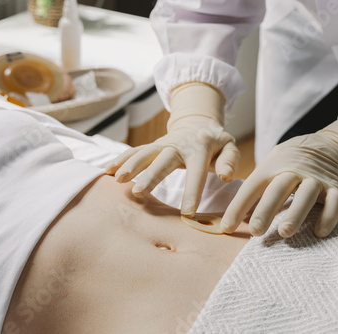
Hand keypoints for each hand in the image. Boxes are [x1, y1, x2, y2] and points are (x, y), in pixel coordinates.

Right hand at [105, 83, 239, 216]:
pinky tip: (107, 170)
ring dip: (130, 166)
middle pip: (163, 161)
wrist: (198, 124)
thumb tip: (225, 176)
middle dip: (150, 176)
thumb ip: (230, 161)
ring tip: (117, 179)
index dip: (192, 191)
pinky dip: (121, 159)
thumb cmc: (216, 143)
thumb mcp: (230, 147)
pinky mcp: (152, 147)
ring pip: (144, 154)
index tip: (188, 212)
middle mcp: (178, 145)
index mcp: (199, 148)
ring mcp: (162, 144)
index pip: (196, 171)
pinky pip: (135, 151)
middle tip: (139, 192)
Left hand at [221, 117, 337, 237]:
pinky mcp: (336, 187)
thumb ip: (257, 186)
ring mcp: (316, 179)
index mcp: (273, 166)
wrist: (331, 145)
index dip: (238, 207)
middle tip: (255, 231)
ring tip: (285, 232)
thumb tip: (236, 216)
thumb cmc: (292, 161)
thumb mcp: (272, 164)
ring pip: (306, 195)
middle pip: (278, 190)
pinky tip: (320, 232)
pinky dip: (329, 217)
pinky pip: (335, 202)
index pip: (252, 187)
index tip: (227, 227)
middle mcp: (294, 171)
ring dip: (295, 214)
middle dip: (265, 210)